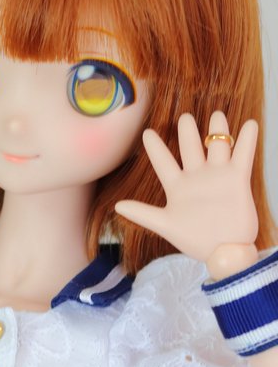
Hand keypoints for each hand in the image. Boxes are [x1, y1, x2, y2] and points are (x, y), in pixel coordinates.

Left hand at [116, 110, 258, 276]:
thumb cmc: (195, 241)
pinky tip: (249, 124)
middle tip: (184, 116)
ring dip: (217, 129)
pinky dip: (246, 139)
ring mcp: (217, 176)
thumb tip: (117, 206)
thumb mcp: (166, 225)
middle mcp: (196, 178)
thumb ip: (143, 214)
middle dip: (188, 131)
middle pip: (190, 147)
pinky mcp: (237, 179)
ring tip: (216, 114)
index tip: (147, 132)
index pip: (163, 162)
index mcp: (177, 187)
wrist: (224, 252)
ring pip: (216, 145)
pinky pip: (243, 155)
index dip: (155, 148)